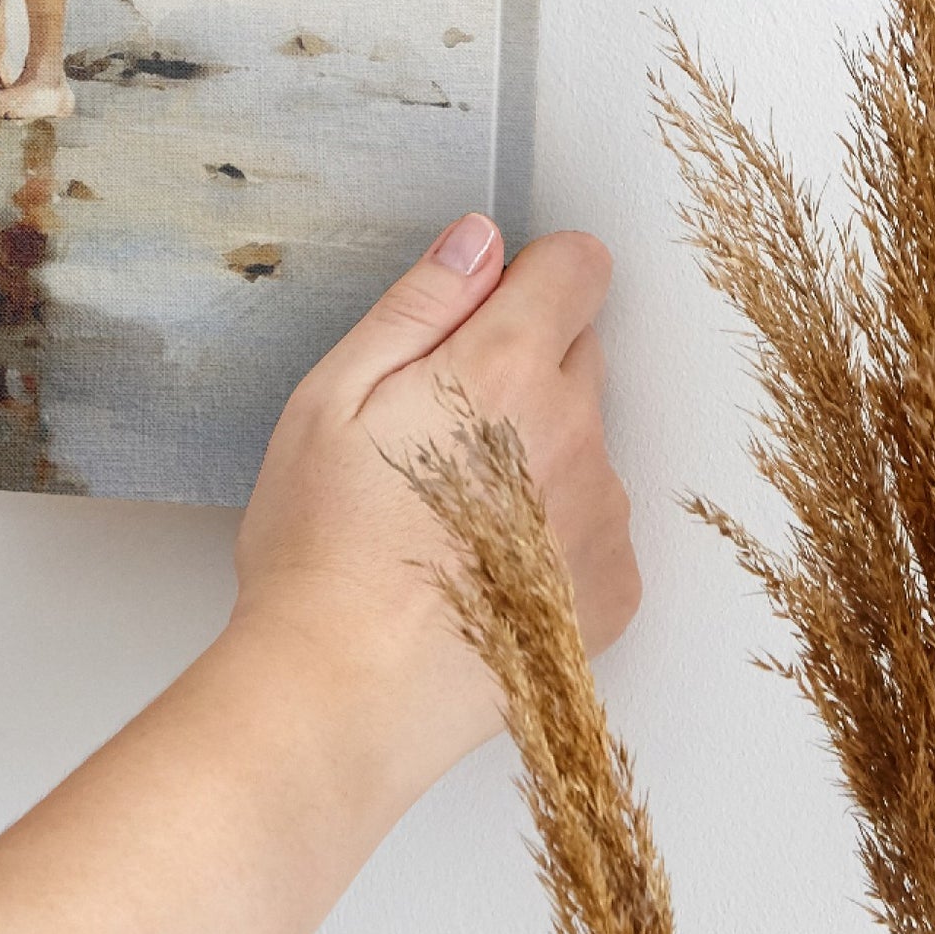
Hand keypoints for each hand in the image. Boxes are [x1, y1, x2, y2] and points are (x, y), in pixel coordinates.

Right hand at [231, 219, 637, 793]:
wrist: (344, 693)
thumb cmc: (322, 546)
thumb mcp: (332, 396)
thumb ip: (419, 305)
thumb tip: (479, 240)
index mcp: (506, 369)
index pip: (578, 267)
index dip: (529, 275)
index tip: (483, 312)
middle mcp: (577, 433)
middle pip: (580, 351)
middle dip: (521, 364)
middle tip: (434, 427)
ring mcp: (603, 516)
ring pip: (584, 440)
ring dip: (536, 451)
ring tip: (447, 512)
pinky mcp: (613, 590)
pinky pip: (594, 523)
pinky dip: (551, 530)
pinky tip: (480, 564)